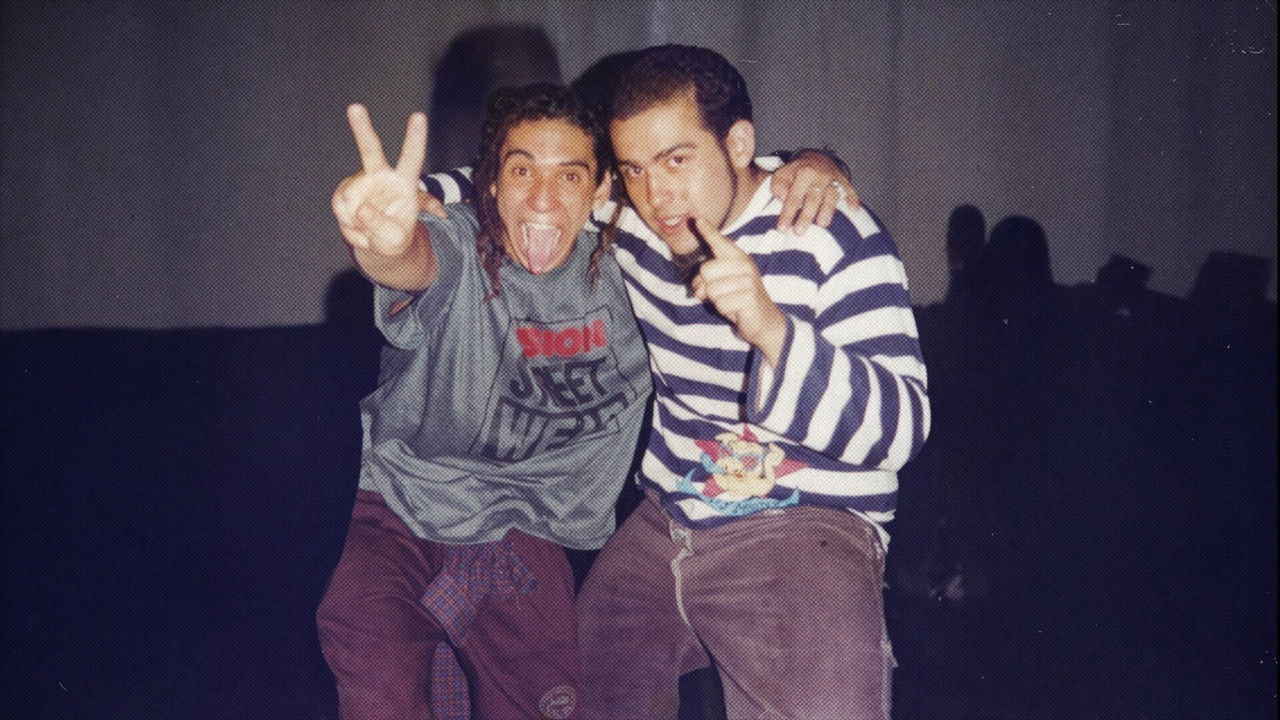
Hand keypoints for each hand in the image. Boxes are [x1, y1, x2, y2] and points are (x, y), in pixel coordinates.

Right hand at [332, 104, 428, 256]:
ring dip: (356, 220)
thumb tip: (360, 207)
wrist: (376, 243)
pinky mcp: (345, 192)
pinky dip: (348, 222)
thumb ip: (381, 226)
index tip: (419, 116)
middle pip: (371, 150)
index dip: (415, 138)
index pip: (412, 158)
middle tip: (355, 108)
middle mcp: (382, 176)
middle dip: (362, 129)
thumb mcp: (395, 240)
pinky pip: (341, 207)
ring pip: (350, 195)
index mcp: (405, 183)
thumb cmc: (393, 238)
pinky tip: (357, 225)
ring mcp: (361, 182)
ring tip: (369, 230)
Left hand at [688, 217, 787, 365]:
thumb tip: (697, 288)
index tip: (696, 218)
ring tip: (731, 302)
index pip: (720, 242)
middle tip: (721, 294)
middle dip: (706, 287)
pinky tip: (737, 310)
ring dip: (717, 301)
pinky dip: (725, 311)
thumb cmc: (740, 301)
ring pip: (711, 290)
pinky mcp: (749, 297)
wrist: (765, 321)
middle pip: (706, 270)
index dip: (707, 230)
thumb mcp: (723, 286)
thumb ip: (707, 281)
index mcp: (738, 258)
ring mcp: (748, 280)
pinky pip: (721, 304)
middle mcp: (744, 265)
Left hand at [771, 151, 859, 234]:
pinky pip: (850, 190)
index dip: (788, 213)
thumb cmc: (797, 172)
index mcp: (803, 173)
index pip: (794, 197)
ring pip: (832, 196)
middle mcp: (820, 176)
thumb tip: (782, 198)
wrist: (817, 158)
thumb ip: (778, 186)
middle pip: (813, 198)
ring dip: (827, 211)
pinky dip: (852, 199)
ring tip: (822, 225)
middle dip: (806, 216)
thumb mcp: (782, 174)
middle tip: (799, 231)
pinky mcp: (844, 181)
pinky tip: (854, 209)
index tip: (782, 229)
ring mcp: (833, 178)